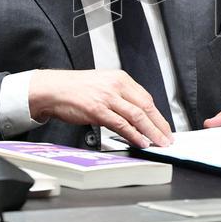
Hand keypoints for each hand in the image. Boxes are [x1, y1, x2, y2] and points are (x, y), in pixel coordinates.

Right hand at [28, 69, 173, 147]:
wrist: (53, 88)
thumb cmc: (76, 89)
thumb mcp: (104, 86)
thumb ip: (121, 98)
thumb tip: (137, 116)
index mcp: (120, 78)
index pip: (146, 98)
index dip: (158, 115)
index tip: (164, 126)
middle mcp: (116, 86)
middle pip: (146, 107)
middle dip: (160, 125)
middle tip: (168, 138)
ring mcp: (107, 97)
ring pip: (137, 116)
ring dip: (151, 132)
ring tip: (159, 143)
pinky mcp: (98, 109)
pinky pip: (121, 124)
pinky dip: (134, 135)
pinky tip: (141, 142)